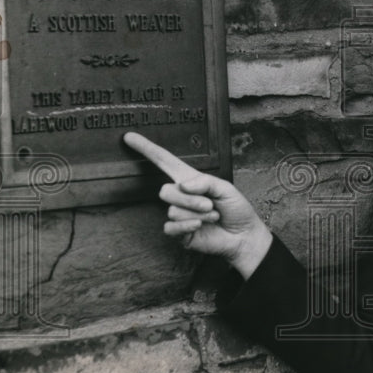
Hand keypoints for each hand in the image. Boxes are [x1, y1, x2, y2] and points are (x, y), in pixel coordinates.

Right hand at [123, 132, 271, 275]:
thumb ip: (204, 181)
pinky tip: (199, 225)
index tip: (129, 137)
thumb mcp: (225, 187)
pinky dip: (187, 225)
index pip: (164, 161)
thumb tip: (183, 185)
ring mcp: (178, 214)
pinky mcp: (179, 232)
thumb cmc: (235, 208)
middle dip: (190, 199)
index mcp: (190, 179)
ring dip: (197, 214)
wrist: (243, 235)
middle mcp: (181, 195)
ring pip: (172, 210)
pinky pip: (170, 227)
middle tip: (209, 204)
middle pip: (165, 191)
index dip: (147, 149)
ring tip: (212, 216)